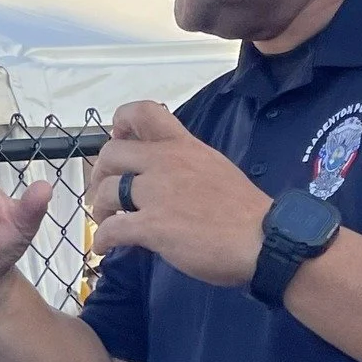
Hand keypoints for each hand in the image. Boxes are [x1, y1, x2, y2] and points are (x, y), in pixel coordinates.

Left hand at [90, 100, 272, 286]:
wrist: (262, 240)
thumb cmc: (244, 211)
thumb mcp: (214, 169)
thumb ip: (186, 166)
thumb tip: (165, 178)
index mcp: (184, 145)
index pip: (143, 112)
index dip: (121, 123)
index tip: (120, 140)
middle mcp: (166, 162)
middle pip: (111, 153)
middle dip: (100, 174)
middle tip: (104, 192)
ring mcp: (157, 194)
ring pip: (107, 191)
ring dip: (99, 208)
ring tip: (106, 221)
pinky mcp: (152, 226)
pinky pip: (112, 229)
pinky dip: (102, 240)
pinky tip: (104, 248)